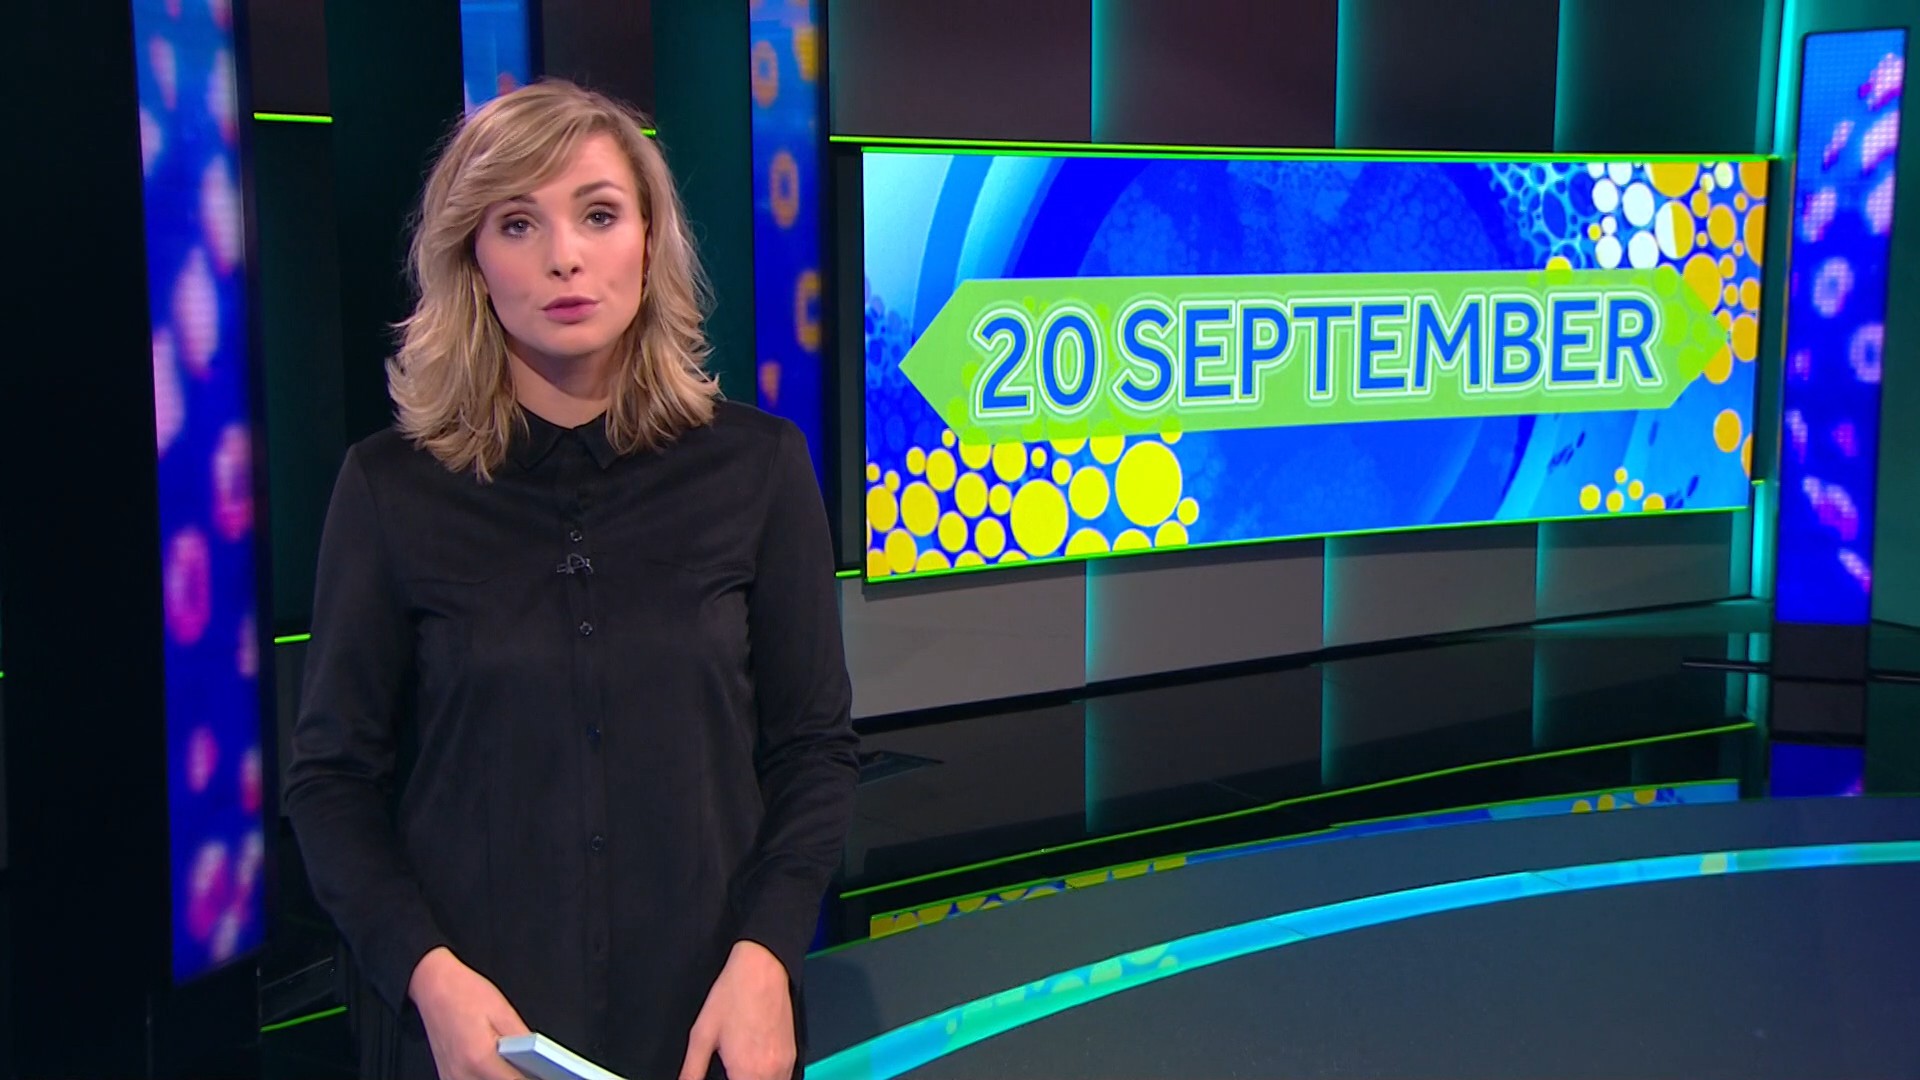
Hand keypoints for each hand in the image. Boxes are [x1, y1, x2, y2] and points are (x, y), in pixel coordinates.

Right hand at [409, 946, 532, 1079]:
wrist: (433, 987)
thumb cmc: (465, 993)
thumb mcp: (503, 1012)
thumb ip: (524, 1041)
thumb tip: (541, 1060)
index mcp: (480, 1058)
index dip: (533, 1078)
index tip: (545, 1074)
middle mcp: (462, 1074)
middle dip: (519, 1077)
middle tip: (533, 1067)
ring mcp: (452, 1079)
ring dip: (503, 1078)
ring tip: (516, 1064)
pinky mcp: (448, 1077)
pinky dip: (488, 1078)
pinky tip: (499, 1066)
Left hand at [679, 940, 795, 1079]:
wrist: (761, 968)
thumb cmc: (734, 995)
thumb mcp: (702, 1034)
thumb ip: (691, 1070)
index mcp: (746, 1071)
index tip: (718, 1076)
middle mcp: (771, 1073)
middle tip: (727, 1070)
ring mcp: (785, 1065)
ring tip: (738, 1069)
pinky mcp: (792, 1056)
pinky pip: (782, 1079)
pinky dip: (767, 1079)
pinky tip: (752, 1066)